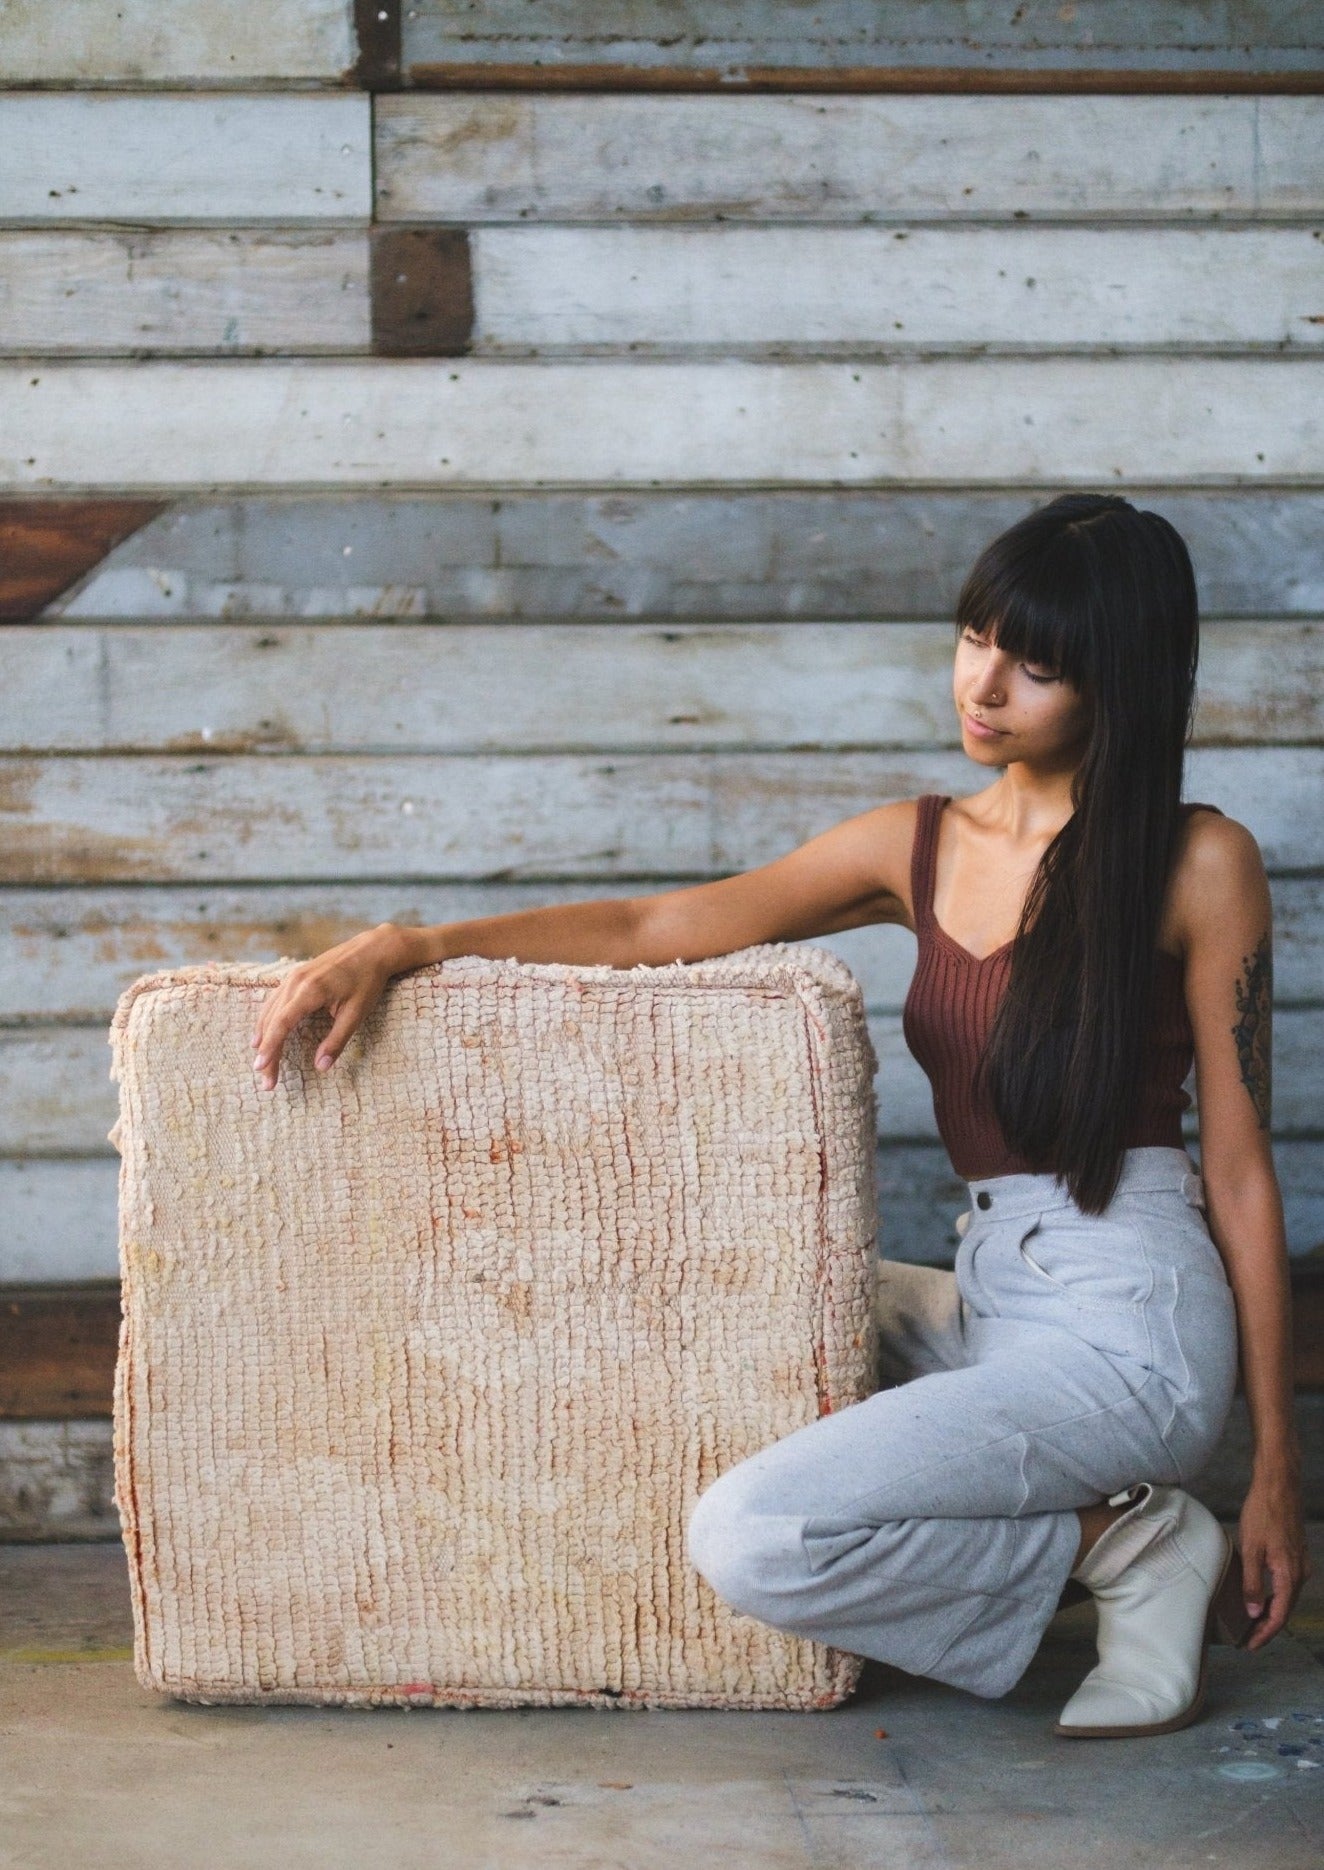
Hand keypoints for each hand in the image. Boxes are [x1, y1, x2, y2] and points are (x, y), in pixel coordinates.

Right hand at [250, 924, 406, 1089]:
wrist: (372, 949)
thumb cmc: (367, 982)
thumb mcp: (356, 1014)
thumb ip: (337, 1041)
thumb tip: (321, 1067)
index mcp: (311, 990)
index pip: (282, 1023)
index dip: (270, 1047)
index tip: (261, 1067)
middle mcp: (296, 981)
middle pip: (273, 1021)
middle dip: (267, 1051)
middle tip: (265, 1080)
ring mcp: (293, 976)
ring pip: (269, 1010)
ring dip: (263, 1038)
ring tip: (261, 1062)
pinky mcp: (295, 975)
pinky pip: (274, 1000)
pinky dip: (267, 1020)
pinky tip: (263, 1035)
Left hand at [1236, 1468, 1310, 1650]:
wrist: (1279, 1486)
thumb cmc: (1263, 1513)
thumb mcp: (1250, 1549)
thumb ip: (1252, 1583)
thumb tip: (1252, 1612)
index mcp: (1289, 1575)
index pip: (1278, 1616)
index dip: (1264, 1634)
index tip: (1250, 1645)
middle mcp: (1300, 1573)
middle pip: (1285, 1610)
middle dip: (1267, 1627)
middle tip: (1248, 1639)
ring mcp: (1301, 1564)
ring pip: (1287, 1598)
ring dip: (1271, 1612)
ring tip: (1252, 1624)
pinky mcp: (1297, 1555)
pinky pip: (1287, 1584)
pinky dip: (1276, 1597)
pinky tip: (1262, 1598)